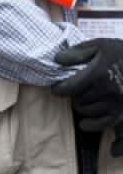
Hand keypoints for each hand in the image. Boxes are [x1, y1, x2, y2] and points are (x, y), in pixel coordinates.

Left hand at [53, 39, 122, 154]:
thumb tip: (57, 60)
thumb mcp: (101, 45)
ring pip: (88, 112)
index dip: (59, 88)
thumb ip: (78, 52)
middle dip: (74, 95)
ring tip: (84, 100)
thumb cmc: (122, 52)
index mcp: (99, 74)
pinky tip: (88, 127)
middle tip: (76, 91)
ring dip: (83, 107)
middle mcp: (108, 91)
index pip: (69, 88)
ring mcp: (118, 104)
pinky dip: (94, 127)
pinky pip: (106, 126)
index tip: (58, 87)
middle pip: (78, 100)